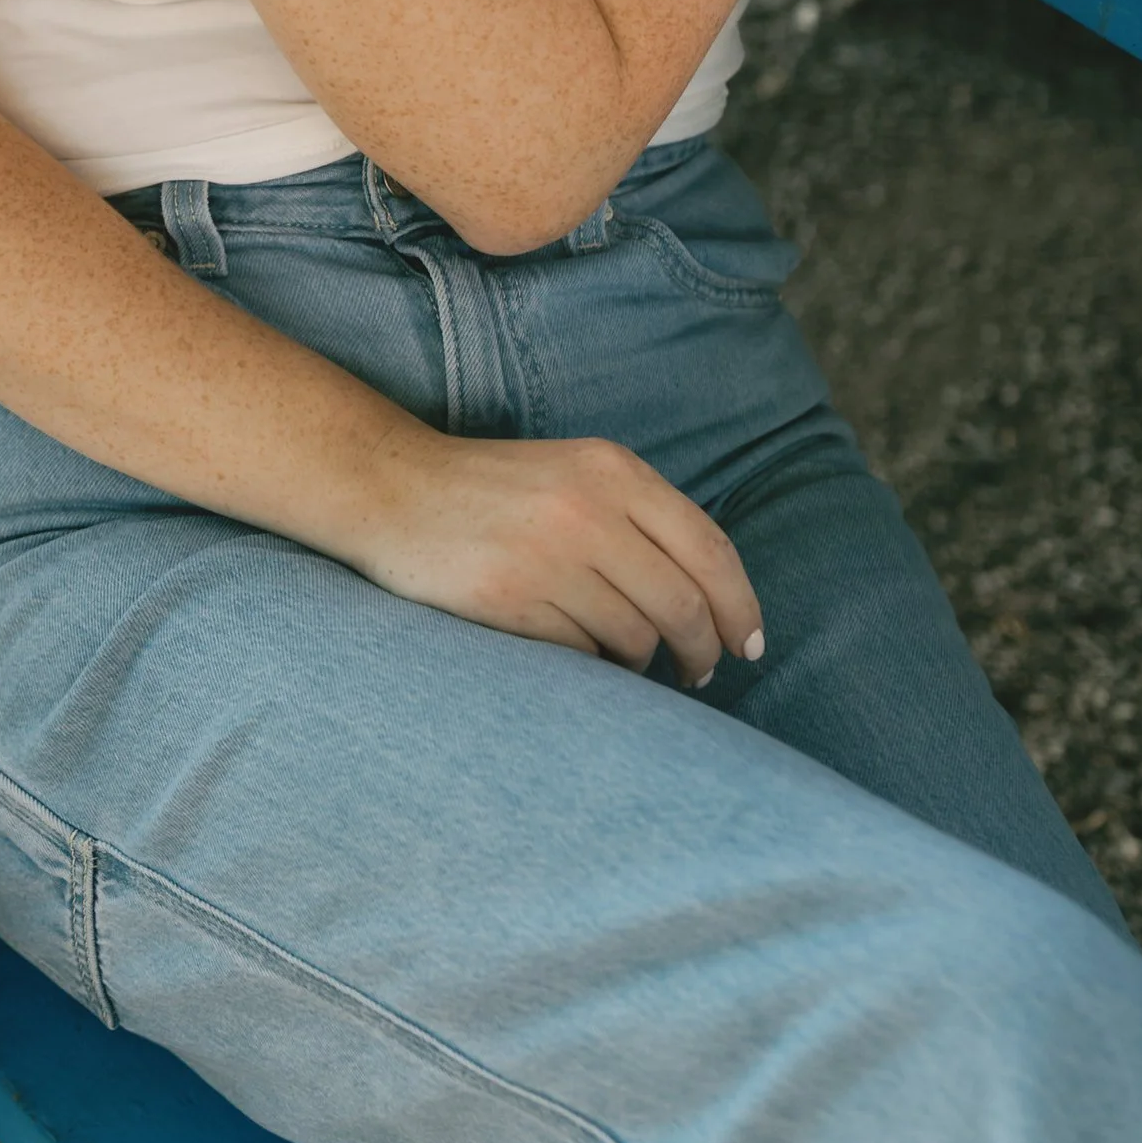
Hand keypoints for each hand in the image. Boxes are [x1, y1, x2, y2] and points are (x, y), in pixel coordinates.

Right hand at [350, 420, 762, 682]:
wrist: (392, 488)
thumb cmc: (495, 491)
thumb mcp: (576, 475)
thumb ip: (642, 519)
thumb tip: (718, 604)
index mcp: (613, 470)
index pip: (710, 550)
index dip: (742, 607)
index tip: (749, 644)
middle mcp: (587, 509)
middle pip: (684, 604)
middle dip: (703, 651)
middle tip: (699, 672)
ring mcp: (548, 557)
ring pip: (637, 638)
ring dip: (642, 661)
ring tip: (625, 658)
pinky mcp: (510, 601)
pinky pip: (582, 656)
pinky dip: (591, 664)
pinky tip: (576, 652)